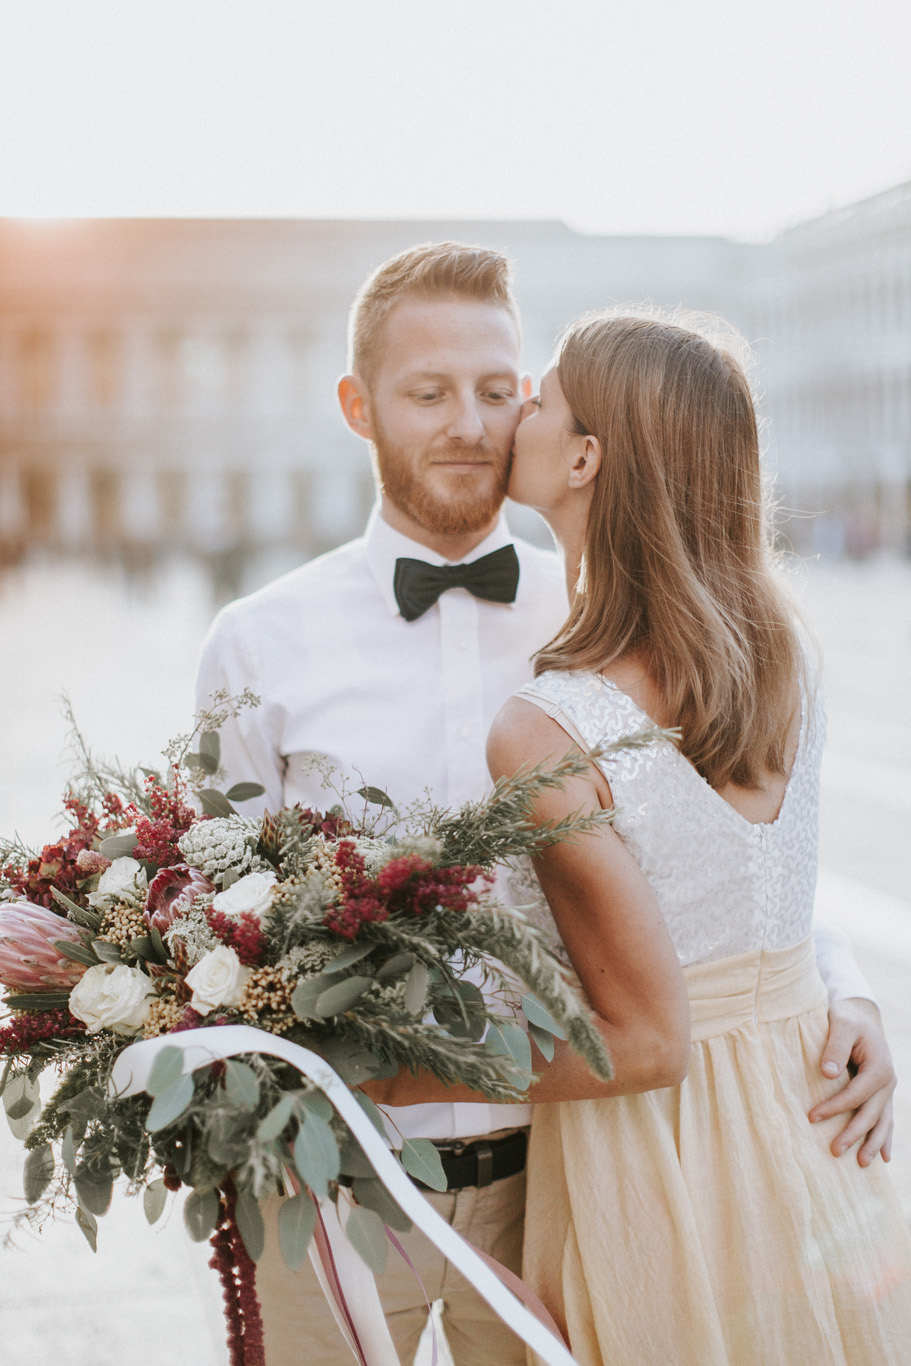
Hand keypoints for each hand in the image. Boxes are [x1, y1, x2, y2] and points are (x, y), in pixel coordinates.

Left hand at [809, 996, 895, 1164]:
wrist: (862, 1014)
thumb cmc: (848, 1018)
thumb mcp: (842, 1024)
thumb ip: (835, 1047)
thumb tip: (827, 1074)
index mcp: (879, 1067)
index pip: (856, 1095)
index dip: (835, 1108)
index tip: (812, 1117)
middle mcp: (888, 1081)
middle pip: (871, 1114)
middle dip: (854, 1134)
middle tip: (834, 1151)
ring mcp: (888, 1089)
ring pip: (883, 1122)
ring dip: (873, 1143)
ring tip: (862, 1164)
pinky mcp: (883, 1092)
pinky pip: (886, 1119)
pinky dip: (885, 1138)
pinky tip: (884, 1157)